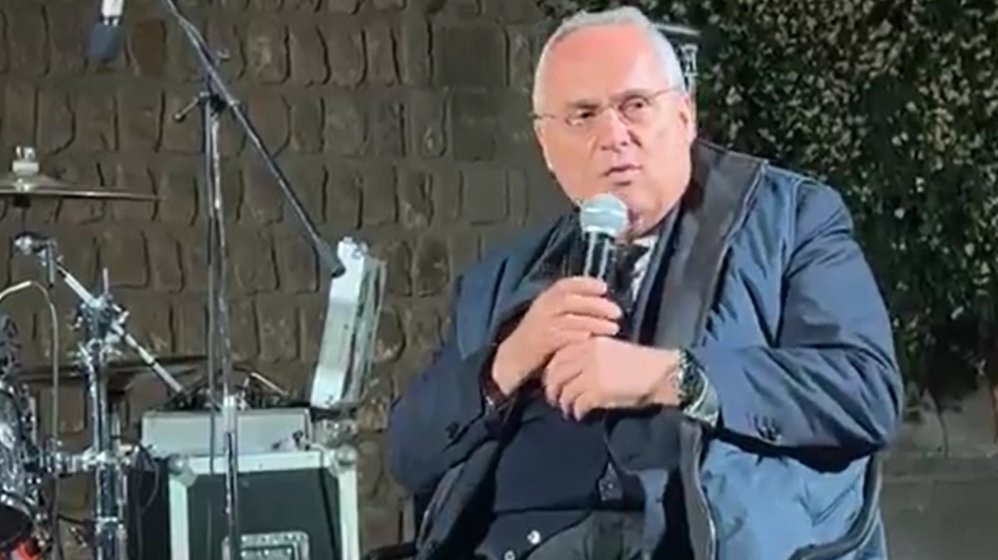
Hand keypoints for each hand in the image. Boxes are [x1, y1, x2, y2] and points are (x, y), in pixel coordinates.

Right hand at [491, 277, 622, 395]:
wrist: (513, 357)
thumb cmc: (539, 338)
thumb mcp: (551, 317)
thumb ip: (571, 309)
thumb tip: (601, 304)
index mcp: (545, 298)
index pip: (566, 284)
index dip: (586, 284)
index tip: (605, 287)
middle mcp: (543, 308)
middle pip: (572, 300)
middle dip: (597, 305)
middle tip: (617, 312)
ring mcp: (541, 325)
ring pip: (571, 319)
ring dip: (594, 322)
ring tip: (613, 328)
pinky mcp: (541, 342)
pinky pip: (562, 337)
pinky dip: (577, 336)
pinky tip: (592, 340)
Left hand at [542, 338, 680, 419]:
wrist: (661, 372)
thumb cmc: (640, 363)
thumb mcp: (611, 350)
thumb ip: (589, 356)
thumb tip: (571, 374)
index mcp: (589, 342)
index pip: (557, 356)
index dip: (550, 372)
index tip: (552, 382)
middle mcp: (587, 355)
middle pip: (556, 374)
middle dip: (551, 389)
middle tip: (554, 400)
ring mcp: (591, 373)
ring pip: (564, 390)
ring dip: (563, 403)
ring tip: (567, 410)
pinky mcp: (598, 391)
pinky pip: (578, 404)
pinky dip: (576, 412)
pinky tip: (580, 416)